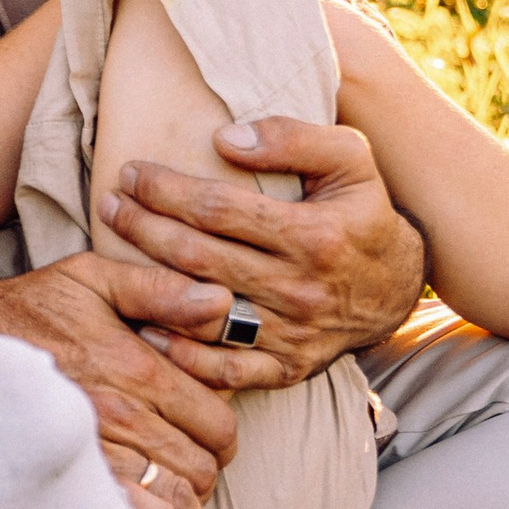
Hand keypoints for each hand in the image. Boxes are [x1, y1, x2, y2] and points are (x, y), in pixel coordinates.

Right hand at [0, 254, 244, 508]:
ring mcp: (95, 460)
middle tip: (184, 462)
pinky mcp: (67, 491)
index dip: (221, 434)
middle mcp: (122, 418)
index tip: (206, 432)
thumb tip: (223, 302)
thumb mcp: (91, 279)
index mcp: (137, 368)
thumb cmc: (25, 313)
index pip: (218, 424)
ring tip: (167, 496)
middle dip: (203, 471)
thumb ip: (160, 288)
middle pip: (201, 472)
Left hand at [101, 115, 427, 391]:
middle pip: (200, 258)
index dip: (167, 190)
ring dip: (150, 287)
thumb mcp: (349, 158)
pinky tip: (146, 327)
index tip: (133, 172)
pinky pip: (225, 371)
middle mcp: (301, 290)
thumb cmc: (363, 211)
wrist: (398, 287)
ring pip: (204, 314)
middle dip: (144, 227)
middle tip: (110, 204)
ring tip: (110, 257)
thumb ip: (293, 138)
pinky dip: (182, 356)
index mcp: (314, 236)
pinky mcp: (287, 368)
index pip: (219, 210)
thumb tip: (226, 138)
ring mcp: (293, 335)